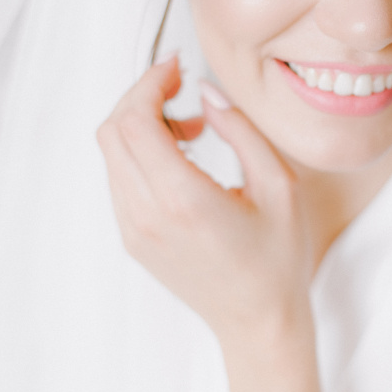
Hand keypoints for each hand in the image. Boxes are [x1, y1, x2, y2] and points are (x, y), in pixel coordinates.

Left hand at [96, 56, 312, 347]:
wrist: (258, 323)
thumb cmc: (278, 259)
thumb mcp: (279, 186)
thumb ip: (241, 130)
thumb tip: (206, 93)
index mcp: (183, 200)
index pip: (135, 121)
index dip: (150, 83)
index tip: (177, 68)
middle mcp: (147, 215)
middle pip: (112, 131)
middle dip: (141, 97)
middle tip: (181, 89)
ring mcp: (133, 229)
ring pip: (111, 153)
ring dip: (141, 126)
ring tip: (191, 129)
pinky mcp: (132, 238)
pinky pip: (120, 179)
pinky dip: (140, 154)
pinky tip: (181, 158)